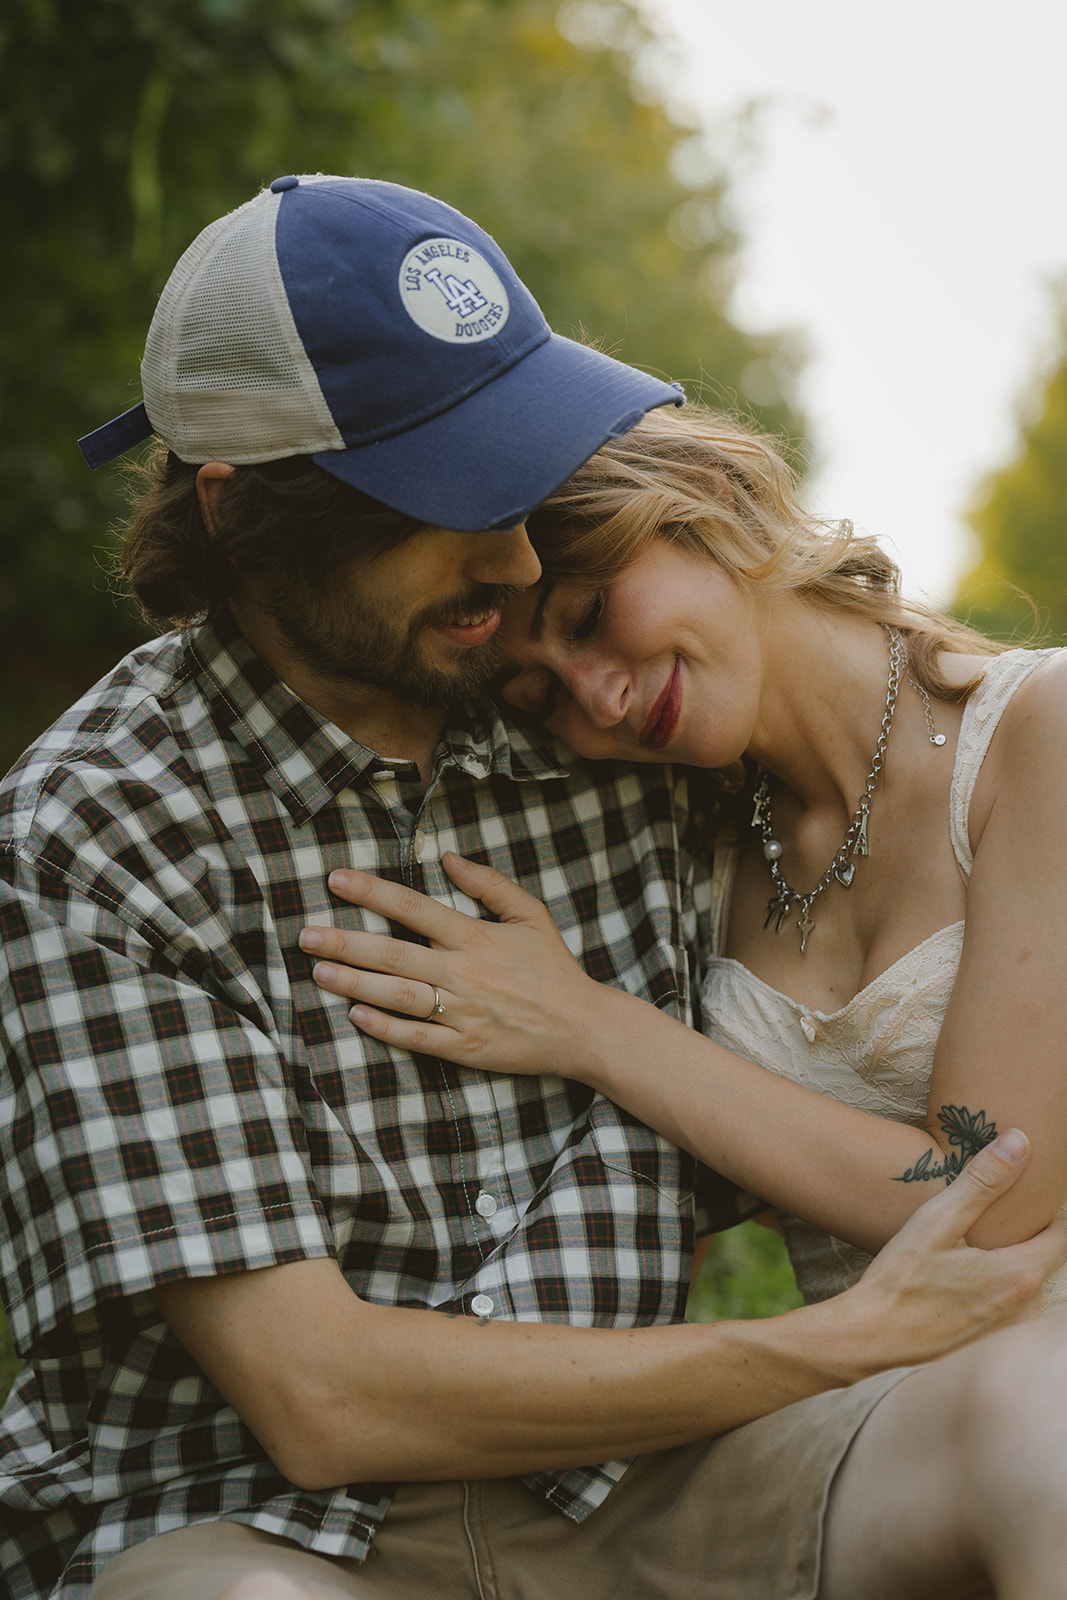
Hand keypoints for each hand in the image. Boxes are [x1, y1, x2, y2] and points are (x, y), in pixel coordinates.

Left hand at [299, 854, 607, 1074]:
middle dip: (345, 942)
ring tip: (319, 971)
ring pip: (397, 996)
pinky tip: (355, 1017)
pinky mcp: (464, 1048)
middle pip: (393, 954)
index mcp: (475, 937)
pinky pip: (416, 1038)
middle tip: (306, 934)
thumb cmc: (553, 968)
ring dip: (354, 984)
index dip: (371, 892)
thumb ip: (488, 884)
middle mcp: (463, 973)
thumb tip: (448, 857)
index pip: (413, 908)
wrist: (582, 1027)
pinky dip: (384, 1028)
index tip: (335, 879)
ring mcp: (461, 1013)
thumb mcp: (530, 915)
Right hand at [841, 1129, 1066, 1369]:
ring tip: (973, 1252)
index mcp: (1019, 1274)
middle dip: (1024, 1240)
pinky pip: (1007, 1312)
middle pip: (1043, 1262)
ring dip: (1008, 1268)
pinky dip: (994, 1294)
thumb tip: (1020, 1142)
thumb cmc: (901, 1280)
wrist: (870, 1339)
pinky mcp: (988, 1346)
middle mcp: (1024, 1308)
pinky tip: (958, 1285)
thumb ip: (983, 1182)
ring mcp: (1007, 1332)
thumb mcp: (937, 1221)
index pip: (1061, 1237)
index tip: (1016, 1204)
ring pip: (1025, 1288)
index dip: (1044, 1215)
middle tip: (990, 1224)